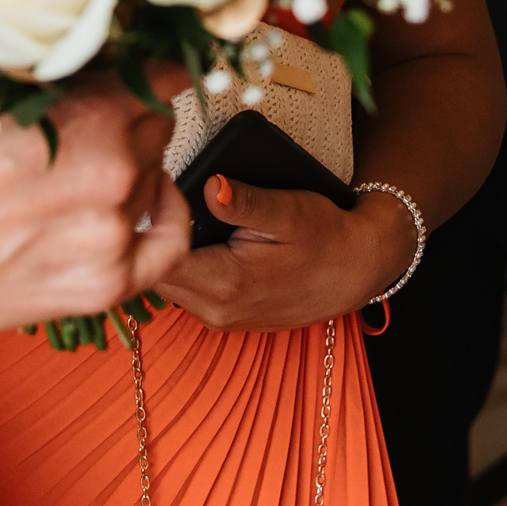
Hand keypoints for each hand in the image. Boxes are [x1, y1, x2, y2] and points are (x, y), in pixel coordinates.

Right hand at [0, 82, 189, 373]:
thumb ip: (50, 78)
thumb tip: (93, 52)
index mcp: (89, 114)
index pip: (159, 75)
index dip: (143, 67)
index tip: (131, 71)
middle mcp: (112, 173)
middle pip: (155, 125)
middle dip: (127, 116)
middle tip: (85, 122)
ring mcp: (111, 234)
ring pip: (154, 177)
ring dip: (129, 167)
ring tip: (77, 170)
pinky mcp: (103, 283)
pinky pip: (167, 245)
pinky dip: (165, 218)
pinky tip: (152, 202)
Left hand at [152, 176, 412, 332]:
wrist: (355, 272)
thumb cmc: (325, 237)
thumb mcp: (288, 210)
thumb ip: (243, 202)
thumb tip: (209, 186)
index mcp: (225, 284)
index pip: (160, 258)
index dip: (151, 221)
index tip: (155, 188)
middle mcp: (215, 311)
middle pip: (157, 273)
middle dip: (153, 237)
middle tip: (157, 196)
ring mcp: (219, 319)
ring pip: (168, 284)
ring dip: (167, 252)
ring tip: (175, 213)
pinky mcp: (224, 317)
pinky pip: (186, 290)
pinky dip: (185, 264)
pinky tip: (195, 237)